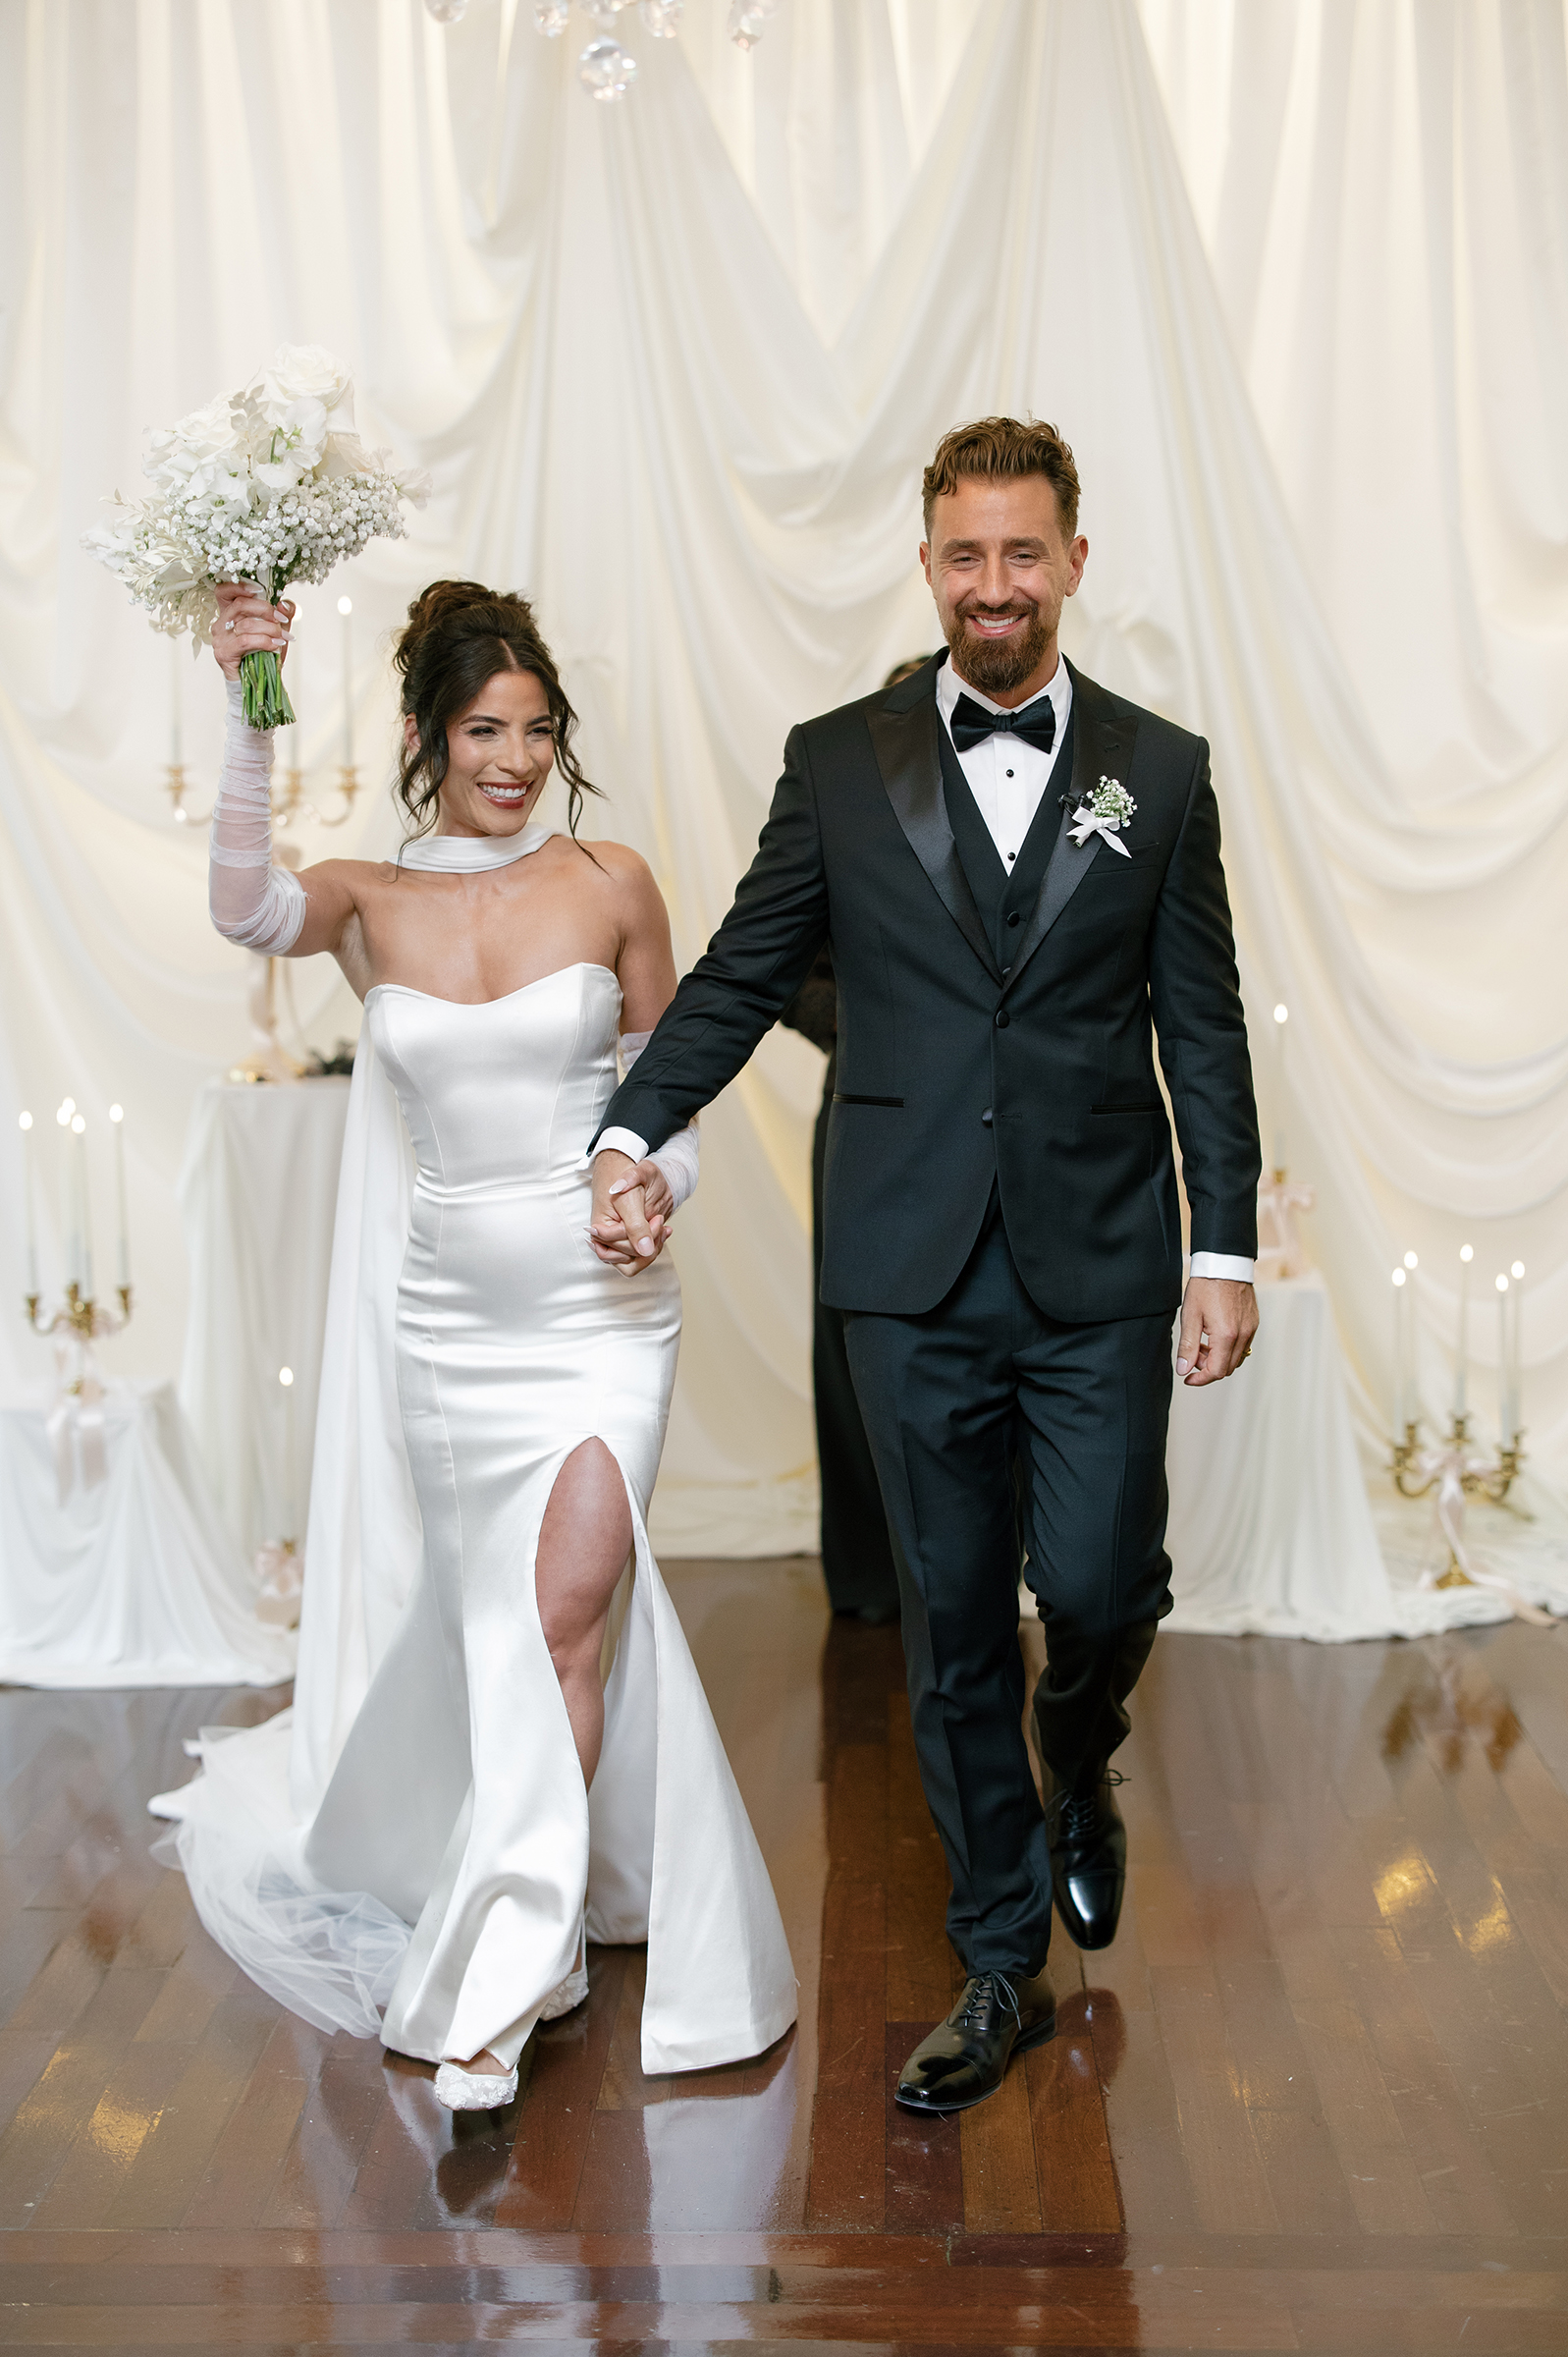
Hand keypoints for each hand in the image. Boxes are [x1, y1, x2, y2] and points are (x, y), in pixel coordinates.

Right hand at [212, 580, 292, 679]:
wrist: (259, 683)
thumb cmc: (263, 656)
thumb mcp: (276, 631)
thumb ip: (282, 615)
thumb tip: (284, 604)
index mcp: (229, 614)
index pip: (224, 591)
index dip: (238, 586)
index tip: (259, 590)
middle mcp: (221, 624)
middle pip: (240, 604)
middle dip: (266, 610)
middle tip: (281, 620)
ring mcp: (219, 639)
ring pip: (246, 624)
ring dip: (270, 629)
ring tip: (283, 637)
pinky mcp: (223, 653)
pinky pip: (245, 641)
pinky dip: (264, 641)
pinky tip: (275, 645)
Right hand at [588, 1151, 673, 1274]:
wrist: (622, 1166)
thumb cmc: (620, 1178)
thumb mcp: (630, 1200)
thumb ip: (636, 1226)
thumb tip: (645, 1251)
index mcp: (600, 1229)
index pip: (621, 1249)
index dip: (641, 1237)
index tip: (655, 1218)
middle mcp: (606, 1239)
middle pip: (629, 1258)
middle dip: (648, 1241)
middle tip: (658, 1219)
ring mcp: (616, 1241)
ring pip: (635, 1260)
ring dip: (652, 1246)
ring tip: (662, 1227)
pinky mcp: (627, 1239)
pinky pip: (640, 1253)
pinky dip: (654, 1243)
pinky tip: (664, 1229)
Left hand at [1176, 1276, 1257, 1385]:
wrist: (1225, 1264)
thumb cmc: (1206, 1286)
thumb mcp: (1190, 1316)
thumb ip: (1187, 1346)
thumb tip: (1184, 1369)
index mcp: (1226, 1335)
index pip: (1216, 1371)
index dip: (1200, 1379)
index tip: (1188, 1377)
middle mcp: (1243, 1335)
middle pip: (1227, 1368)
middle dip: (1208, 1367)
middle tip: (1193, 1353)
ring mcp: (1251, 1329)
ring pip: (1236, 1359)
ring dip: (1218, 1358)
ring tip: (1202, 1342)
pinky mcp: (1253, 1323)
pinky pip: (1242, 1346)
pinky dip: (1228, 1348)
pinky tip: (1214, 1335)